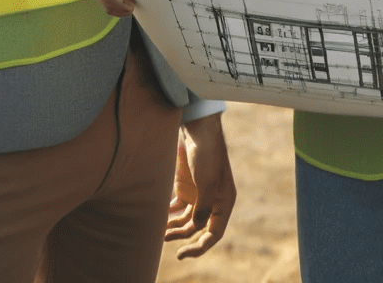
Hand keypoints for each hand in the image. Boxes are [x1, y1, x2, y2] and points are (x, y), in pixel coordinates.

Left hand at [167, 113, 235, 258]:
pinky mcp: (186, 186)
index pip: (215, 232)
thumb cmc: (206, 154)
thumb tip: (196, 228)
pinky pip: (177, 208)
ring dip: (174, 227)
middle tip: (164, 238)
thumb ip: (202, 208)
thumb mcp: (206, 182)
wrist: (197, 129)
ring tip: (160, 231)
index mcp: (224, 201)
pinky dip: (168, 214)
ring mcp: (199, 194)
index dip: (200, 246)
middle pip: (198, 228)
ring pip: (186, 220)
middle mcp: (213, 200)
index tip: (182, 253)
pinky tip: (158, 215)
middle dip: (182, 236)